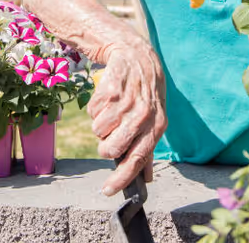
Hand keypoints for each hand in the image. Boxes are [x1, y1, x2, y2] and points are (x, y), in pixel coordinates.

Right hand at [88, 42, 166, 195]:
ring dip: (101, 124)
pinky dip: (96, 108)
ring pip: (98, 130)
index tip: (107, 190)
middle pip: (111, 149)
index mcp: (156, 126)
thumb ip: (148, 149)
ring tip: (113, 110)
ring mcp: (126, 102)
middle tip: (110, 136)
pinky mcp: (109, 90)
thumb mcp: (155, 119)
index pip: (137, 159)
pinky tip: (108, 98)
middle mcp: (142, 116)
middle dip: (106, 147)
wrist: (137, 57)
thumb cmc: (146, 94)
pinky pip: (92, 112)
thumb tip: (147, 179)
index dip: (121, 178)